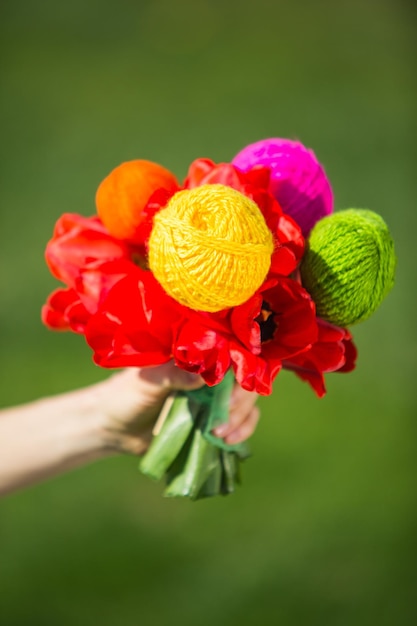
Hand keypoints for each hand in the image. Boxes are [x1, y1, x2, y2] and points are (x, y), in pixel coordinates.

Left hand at [97, 362, 259, 453]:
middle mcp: (209, 377)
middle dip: (240, 404)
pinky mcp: (213, 422)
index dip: (240, 374)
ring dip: (242, 420)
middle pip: (245, 383)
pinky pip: (240, 424)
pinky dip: (241, 432)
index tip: (231, 396)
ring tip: (221, 436)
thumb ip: (173, 375)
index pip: (231, 357)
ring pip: (247, 404)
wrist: (112, 427)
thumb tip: (202, 374)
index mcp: (196, 359)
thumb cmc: (125, 395)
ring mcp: (213, 400)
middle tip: (222, 423)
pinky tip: (227, 442)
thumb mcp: (147, 381)